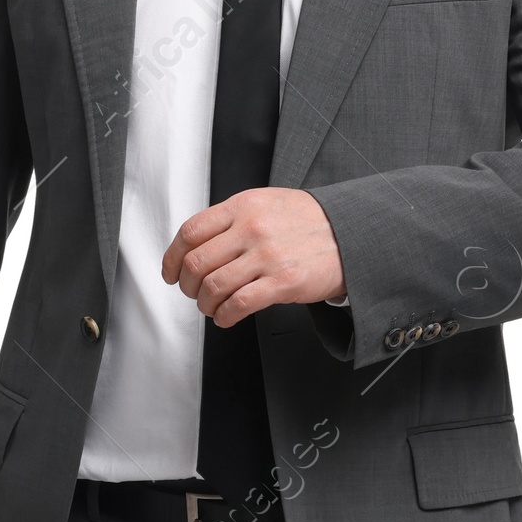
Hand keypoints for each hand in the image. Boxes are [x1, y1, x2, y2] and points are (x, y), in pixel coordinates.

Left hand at [162, 188, 344, 322]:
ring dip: (205, 304)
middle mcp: (252, 228)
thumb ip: (233, 219)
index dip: (172, 258)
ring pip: (213, 287)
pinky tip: (227, 317)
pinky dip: (225, 316)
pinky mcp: (283, 282)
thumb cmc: (309, 222)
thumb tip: (197, 244)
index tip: (170, 272)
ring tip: (212, 307)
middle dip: (187, 286)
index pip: (190, 232)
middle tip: (193, 293)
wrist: (351, 233)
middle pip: (196, 263)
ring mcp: (268, 255)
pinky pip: (238, 305)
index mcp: (243, 206)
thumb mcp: (267, 204)